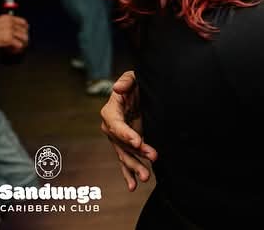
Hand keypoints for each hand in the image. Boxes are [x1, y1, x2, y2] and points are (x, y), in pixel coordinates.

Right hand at [0, 14, 28, 51]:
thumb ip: (8, 25)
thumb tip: (16, 31)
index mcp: (8, 18)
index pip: (23, 22)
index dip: (25, 28)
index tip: (24, 32)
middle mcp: (10, 23)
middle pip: (25, 30)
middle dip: (23, 37)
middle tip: (21, 41)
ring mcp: (10, 30)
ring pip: (25, 37)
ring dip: (22, 42)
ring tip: (17, 46)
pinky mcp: (8, 38)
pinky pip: (19, 44)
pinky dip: (17, 48)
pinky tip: (13, 48)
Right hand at [99, 71, 157, 190]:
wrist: (142, 91)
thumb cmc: (137, 82)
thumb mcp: (134, 77)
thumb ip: (127, 81)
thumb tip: (117, 88)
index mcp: (111, 110)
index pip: (115, 124)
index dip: (125, 133)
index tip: (138, 141)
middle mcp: (112, 126)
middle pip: (120, 143)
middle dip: (136, 152)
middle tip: (153, 157)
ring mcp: (119, 137)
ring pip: (124, 155)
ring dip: (135, 166)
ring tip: (146, 177)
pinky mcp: (127, 144)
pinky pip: (126, 159)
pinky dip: (129, 173)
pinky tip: (134, 186)